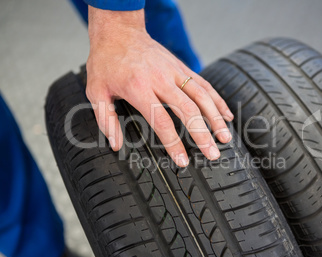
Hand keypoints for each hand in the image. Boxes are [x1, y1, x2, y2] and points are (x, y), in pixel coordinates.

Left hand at [86, 6, 233, 166]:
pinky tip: (226, 114)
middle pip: (188, 110)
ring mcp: (175, 72)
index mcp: (139, 88)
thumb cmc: (106, 61)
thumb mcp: (96, 90)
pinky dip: (217, 100)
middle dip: (203, 135)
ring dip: (216, 118)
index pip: (161, 121)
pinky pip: (204, 85)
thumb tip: (116, 145)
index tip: (183, 160)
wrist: (119, 30)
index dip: (174, 143)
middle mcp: (161, 80)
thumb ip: (106, 120)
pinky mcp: (182, 67)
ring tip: (225, 137)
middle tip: (213, 154)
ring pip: (202, 97)